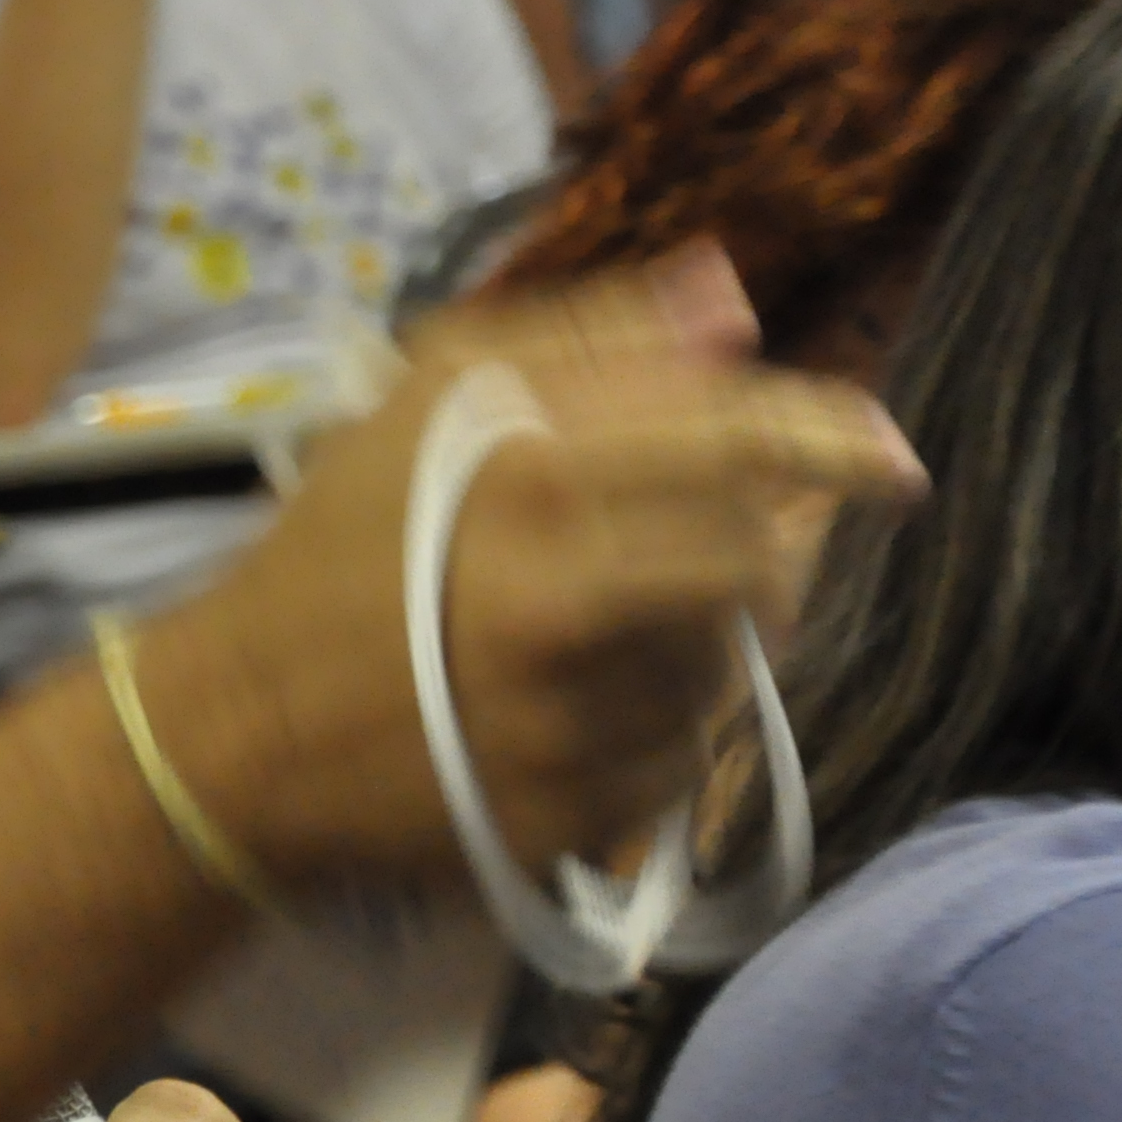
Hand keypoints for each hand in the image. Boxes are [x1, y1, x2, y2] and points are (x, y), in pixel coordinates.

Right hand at [143, 249, 923, 889]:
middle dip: (756, 557)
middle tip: (709, 557)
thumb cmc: (334, 555)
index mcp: (530, 478)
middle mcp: (558, 599)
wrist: (232, 735)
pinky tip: (580, 712)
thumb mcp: (424, 403)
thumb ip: (582, 340)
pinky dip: (655, 737)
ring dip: (698, 647)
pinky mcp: (560, 815)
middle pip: (755, 566)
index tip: (890, 458)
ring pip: (721, 672)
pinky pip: (675, 768)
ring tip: (606, 635)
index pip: (738, 444)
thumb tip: (732, 307)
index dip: (831, 440)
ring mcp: (563, 721)